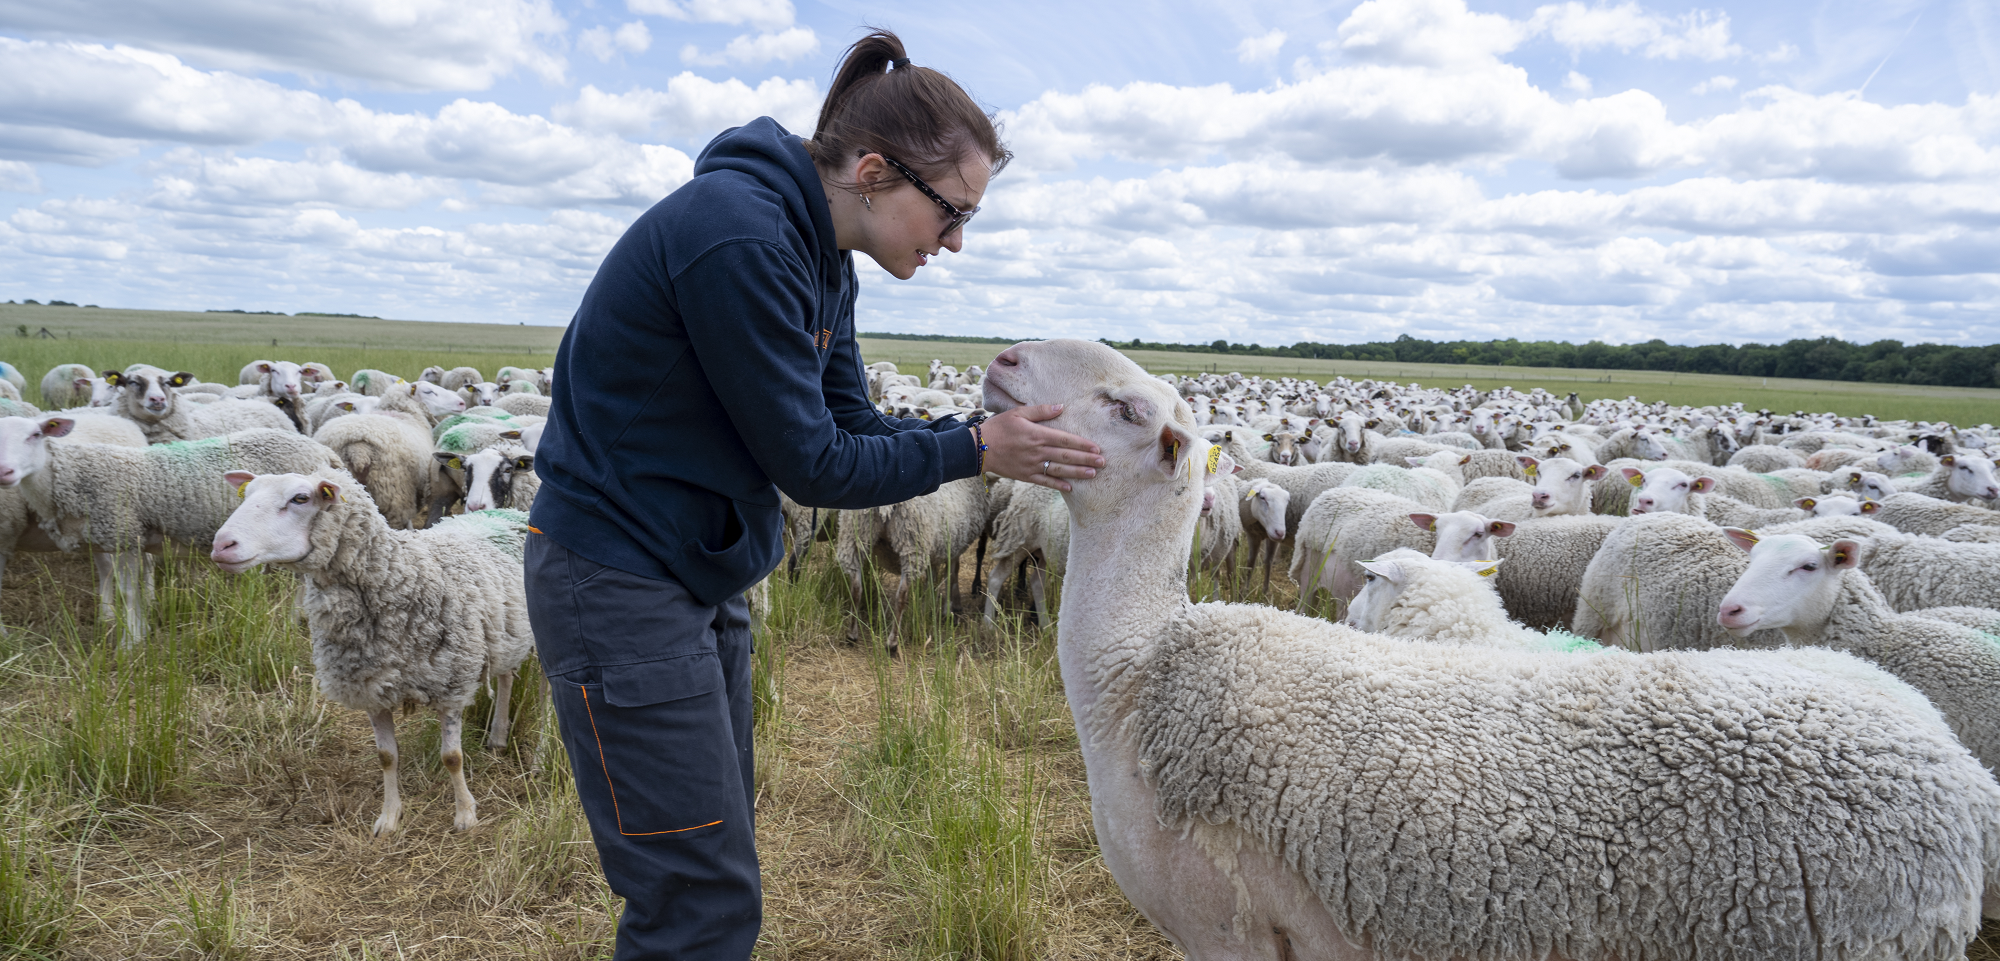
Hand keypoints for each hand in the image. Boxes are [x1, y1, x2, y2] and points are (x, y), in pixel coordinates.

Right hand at [978, 405, 1103, 490]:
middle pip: (1067, 456)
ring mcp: (1032, 465)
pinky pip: (1045, 482)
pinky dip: (1058, 485)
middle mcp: (1037, 451)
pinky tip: (1070, 487)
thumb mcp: (1018, 412)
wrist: (979, 448)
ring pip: (1059, 470)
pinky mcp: (1026, 475)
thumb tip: (1061, 406)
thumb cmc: (999, 427)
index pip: (1066, 440)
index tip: (1097, 448)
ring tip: (1093, 474)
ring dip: (1077, 472)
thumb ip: (1041, 410)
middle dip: (1086, 459)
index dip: (1083, 444)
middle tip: (1103, 462)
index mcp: (1037, 435)